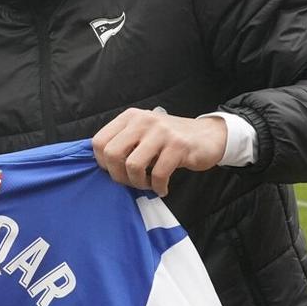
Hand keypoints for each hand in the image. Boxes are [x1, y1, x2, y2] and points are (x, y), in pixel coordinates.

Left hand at [91, 108, 226, 196]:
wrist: (207, 136)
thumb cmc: (169, 141)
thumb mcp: (143, 134)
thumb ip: (124, 143)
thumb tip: (102, 167)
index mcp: (130, 117)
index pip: (99, 141)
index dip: (103, 163)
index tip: (117, 172)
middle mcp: (143, 120)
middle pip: (111, 154)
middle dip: (118, 176)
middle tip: (132, 182)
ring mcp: (161, 132)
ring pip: (132, 165)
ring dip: (138, 183)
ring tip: (148, 185)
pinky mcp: (178, 145)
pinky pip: (158, 174)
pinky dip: (158, 187)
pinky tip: (162, 188)